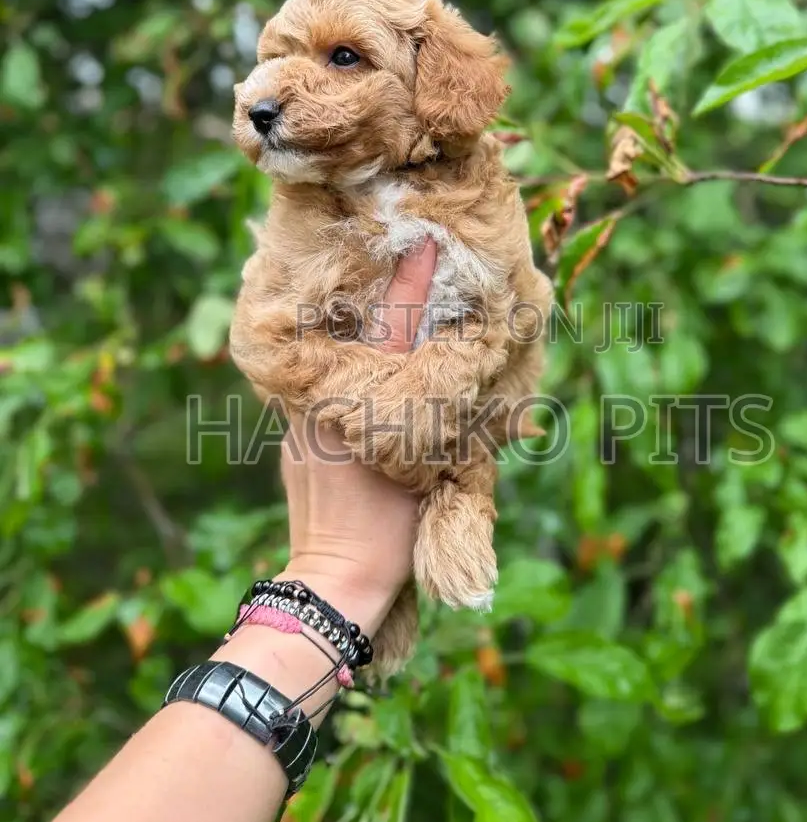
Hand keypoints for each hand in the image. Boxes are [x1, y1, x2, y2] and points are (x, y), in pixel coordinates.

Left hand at [275, 238, 437, 634]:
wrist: (335, 580)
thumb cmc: (394, 532)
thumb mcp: (437, 474)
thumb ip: (457, 430)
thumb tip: (502, 410)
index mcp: (368, 401)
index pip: (396, 326)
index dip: (412, 281)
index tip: (423, 241)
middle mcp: (328, 397)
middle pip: (354, 331)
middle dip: (375, 295)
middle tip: (392, 256)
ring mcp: (300, 415)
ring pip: (330, 358)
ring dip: (352, 331)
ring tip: (369, 300)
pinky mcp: (290, 433)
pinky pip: (315, 385)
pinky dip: (336, 369)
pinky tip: (352, 366)